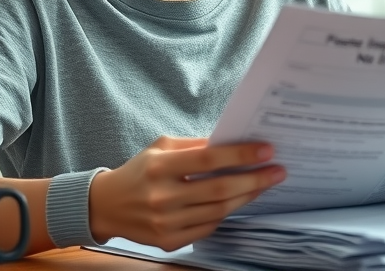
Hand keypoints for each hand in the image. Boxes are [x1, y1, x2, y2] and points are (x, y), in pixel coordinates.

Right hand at [88, 136, 284, 250]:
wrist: (106, 206)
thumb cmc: (139, 171)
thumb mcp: (161, 148)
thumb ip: (195, 146)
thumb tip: (232, 143)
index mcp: (159, 167)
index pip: (208, 159)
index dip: (240, 154)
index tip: (266, 150)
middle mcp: (162, 196)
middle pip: (219, 189)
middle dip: (254, 179)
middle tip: (278, 170)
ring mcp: (165, 222)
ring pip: (218, 211)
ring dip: (246, 196)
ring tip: (264, 184)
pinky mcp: (168, 241)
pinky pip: (208, 227)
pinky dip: (226, 214)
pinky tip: (238, 200)